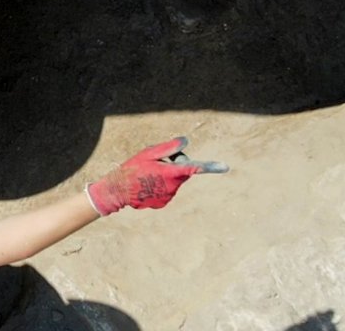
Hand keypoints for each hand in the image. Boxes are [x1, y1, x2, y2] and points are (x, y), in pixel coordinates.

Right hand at [85, 136, 227, 215]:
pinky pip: (168, 190)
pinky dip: (161, 185)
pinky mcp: (164, 202)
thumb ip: (168, 148)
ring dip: (167, 176)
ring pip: (175, 181)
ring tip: (148, 174)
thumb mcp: (149, 153)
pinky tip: (148, 183)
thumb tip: (186, 141)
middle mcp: (173, 186)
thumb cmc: (133, 168)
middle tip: (157, 163)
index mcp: (170, 173)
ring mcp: (169, 196)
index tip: (225, 167)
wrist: (119, 190)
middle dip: (175, 165)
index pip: (194, 167)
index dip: (211, 166)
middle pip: (183, 171)